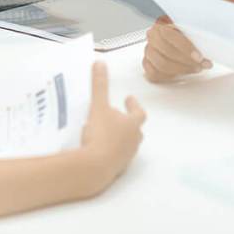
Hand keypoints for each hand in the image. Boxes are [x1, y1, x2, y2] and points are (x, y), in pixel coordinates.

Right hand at [80, 62, 145, 192]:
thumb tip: (100, 64)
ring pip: (128, 144)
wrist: (94, 166)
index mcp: (133, 124)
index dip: (134, 105)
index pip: (139, 112)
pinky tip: (101, 150)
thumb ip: (100, 85)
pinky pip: (117, 157)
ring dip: (121, 137)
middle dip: (129, 122)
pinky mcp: (117, 169)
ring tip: (109, 133)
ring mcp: (127, 156)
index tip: (129, 99)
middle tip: (119, 116)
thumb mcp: (98, 106)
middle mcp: (134, 141)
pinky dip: (112, 151)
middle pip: (136, 129)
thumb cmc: (100, 134)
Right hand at [142, 16, 211, 82]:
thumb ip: (195, 36)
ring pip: (162, 65)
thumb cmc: (183, 33)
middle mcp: (152, 37)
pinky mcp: (147, 64)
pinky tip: (181, 72)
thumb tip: (206, 47)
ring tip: (195, 69)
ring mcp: (148, 51)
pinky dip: (170, 75)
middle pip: (167, 52)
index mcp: (161, 25)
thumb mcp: (190, 29)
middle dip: (187, 61)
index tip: (199, 57)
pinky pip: (154, 74)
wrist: (174, 38)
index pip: (170, 36)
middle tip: (201, 65)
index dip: (186, 48)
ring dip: (181, 70)